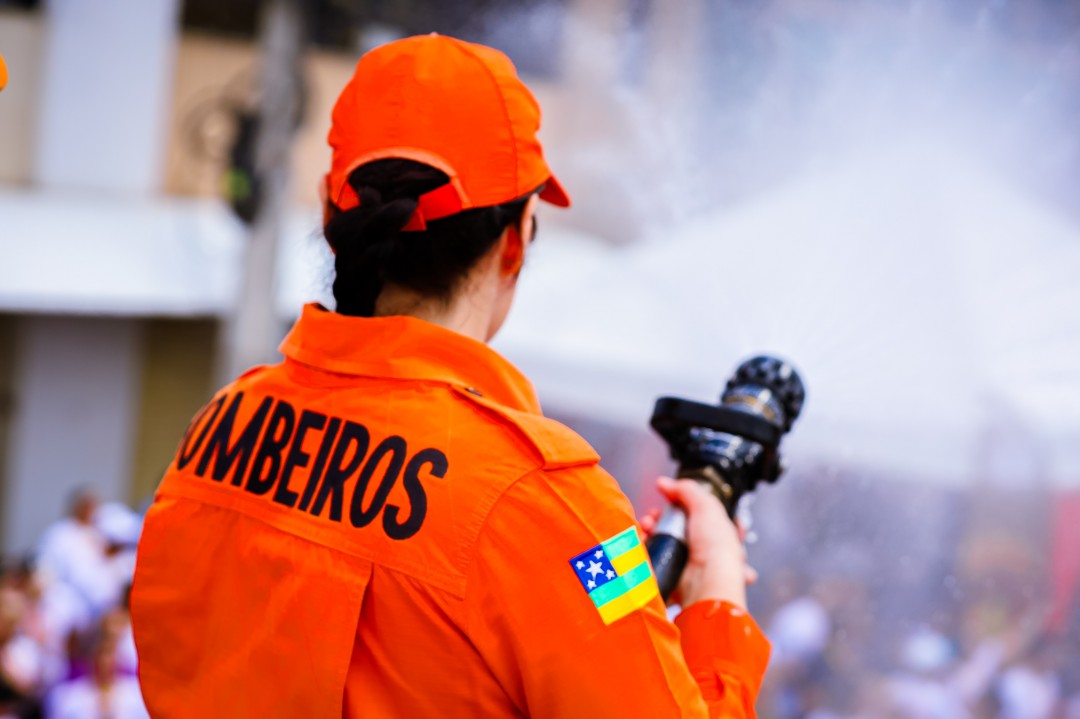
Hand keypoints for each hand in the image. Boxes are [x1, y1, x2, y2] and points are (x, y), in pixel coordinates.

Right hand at [640, 477, 756, 608]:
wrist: (706, 579)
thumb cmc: (716, 547)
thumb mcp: (706, 506)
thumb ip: (687, 490)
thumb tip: (664, 483)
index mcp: (717, 534)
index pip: (696, 516)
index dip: (680, 507)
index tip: (668, 500)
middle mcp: (702, 550)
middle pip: (674, 528)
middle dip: (660, 519)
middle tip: (653, 516)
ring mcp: (685, 564)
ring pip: (661, 542)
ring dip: (650, 531)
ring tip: (646, 526)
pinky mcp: (670, 575)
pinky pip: (652, 558)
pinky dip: (643, 547)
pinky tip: (641, 539)